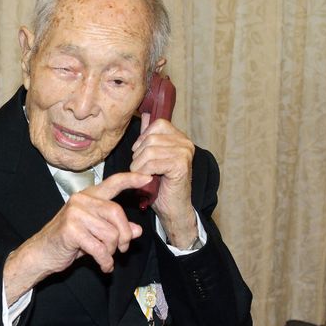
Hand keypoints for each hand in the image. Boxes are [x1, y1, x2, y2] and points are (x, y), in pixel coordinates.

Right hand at [3, 172, 152, 303]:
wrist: (41, 254)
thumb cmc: (68, 241)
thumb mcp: (95, 233)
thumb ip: (115, 229)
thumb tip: (137, 230)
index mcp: (88, 196)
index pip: (113, 182)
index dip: (131, 179)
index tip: (147, 178)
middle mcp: (81, 200)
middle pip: (116, 213)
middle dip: (124, 235)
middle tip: (123, 249)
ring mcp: (75, 213)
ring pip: (110, 233)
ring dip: (112, 251)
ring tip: (105, 257)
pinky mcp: (71, 230)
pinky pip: (100, 248)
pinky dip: (105, 261)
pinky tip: (104, 265)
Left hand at [130, 114, 196, 247]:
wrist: (173, 209)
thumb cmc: (161, 186)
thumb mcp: (153, 158)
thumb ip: (150, 138)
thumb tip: (144, 115)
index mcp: (180, 138)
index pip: (157, 124)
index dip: (143, 138)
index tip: (141, 155)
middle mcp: (186, 143)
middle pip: (150, 138)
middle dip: (139, 156)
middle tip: (143, 171)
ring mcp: (185, 153)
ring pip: (149, 150)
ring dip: (139, 166)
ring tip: (145, 176)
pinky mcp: (181, 165)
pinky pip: (152, 163)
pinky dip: (144, 172)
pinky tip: (148, 180)